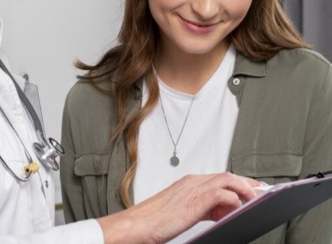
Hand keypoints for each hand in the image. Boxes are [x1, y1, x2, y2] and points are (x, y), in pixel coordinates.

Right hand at [98, 172, 257, 243]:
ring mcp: (194, 188)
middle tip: (261, 190)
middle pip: (227, 175)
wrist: (138, 224)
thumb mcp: (182, 211)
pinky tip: (238, 208)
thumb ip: (202, 208)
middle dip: (246, 182)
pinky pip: (222, 193)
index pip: (219, 177)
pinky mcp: (195, 200)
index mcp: (188, 182)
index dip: (238, 182)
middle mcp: (192, 181)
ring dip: (244, 188)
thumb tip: (220, 212)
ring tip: (256, 198)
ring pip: (227, 179)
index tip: (251, 188)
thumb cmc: (155, 220)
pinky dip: (234, 199)